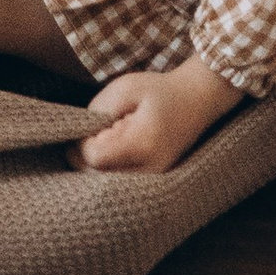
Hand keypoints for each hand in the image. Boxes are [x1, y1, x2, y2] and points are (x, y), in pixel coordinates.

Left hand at [71, 56, 241, 172]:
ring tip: (106, 140)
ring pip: (105, 187)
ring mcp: (153, 182)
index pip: (94, 158)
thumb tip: (80, 134)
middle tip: (96, 132)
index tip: (90, 125)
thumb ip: (99, 110)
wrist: (195, 101)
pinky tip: (113, 152)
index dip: (82, 142)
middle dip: (85, 156)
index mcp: (142, 144)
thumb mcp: (125, 87)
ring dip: (94, 166)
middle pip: (96, 178)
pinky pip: (118, 187)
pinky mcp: (153, 185)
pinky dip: (107, 173)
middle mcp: (149, 171)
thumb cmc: (159, 91)